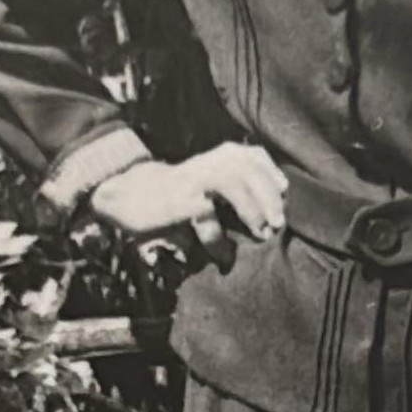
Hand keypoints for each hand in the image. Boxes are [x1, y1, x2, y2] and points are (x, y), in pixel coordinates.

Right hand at [89, 144, 287, 266]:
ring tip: (261, 233)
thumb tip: (268, 218)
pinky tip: (223, 256)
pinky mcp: (181, 199)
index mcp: (218, 156)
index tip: (284, 192)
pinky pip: (207, 217)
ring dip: (251, 209)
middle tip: (279, 223)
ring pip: (232, 181)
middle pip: (248, 167)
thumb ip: (234, 191)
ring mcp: (194, 179)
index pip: (253, 155)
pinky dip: (217, 239)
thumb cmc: (175, 195)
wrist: (128, 194)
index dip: (271, 173)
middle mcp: (209, 162)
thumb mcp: (207, 185)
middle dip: (268, 195)